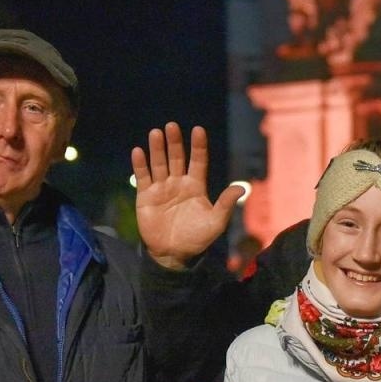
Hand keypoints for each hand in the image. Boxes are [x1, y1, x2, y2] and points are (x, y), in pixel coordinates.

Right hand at [131, 122, 244, 269]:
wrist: (173, 254)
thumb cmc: (197, 239)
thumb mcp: (215, 223)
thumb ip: (226, 204)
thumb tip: (242, 188)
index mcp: (196, 186)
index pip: (197, 161)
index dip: (198, 146)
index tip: (198, 130)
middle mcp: (178, 183)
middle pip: (176, 157)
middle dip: (174, 142)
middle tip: (171, 126)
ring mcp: (161, 188)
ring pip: (159, 163)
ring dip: (157, 148)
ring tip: (156, 133)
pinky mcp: (145, 196)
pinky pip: (142, 177)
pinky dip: (140, 164)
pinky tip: (138, 151)